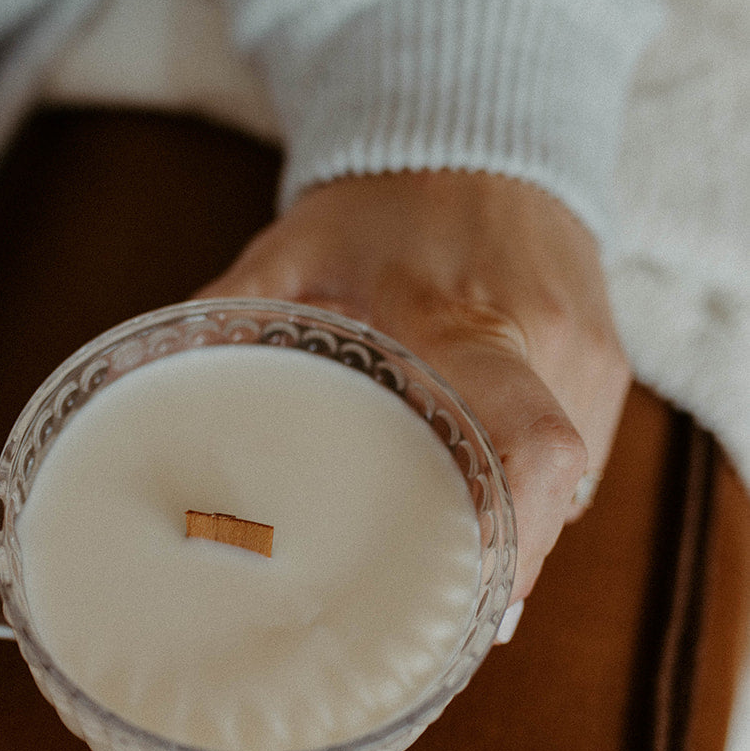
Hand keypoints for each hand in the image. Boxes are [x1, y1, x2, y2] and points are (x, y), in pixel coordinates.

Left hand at [197, 171, 629, 603]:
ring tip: (434, 568)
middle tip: (414, 616)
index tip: (462, 602)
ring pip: (566, 496)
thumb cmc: (384, 201)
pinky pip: (576, 469)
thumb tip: (142, 394)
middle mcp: (555, 350)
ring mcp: (593, 364)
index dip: (506, 541)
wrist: (485, 134)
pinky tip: (467, 510)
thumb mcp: (293, 251)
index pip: (530, 448)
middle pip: (547, 503)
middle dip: (487, 569)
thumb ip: (227, 319)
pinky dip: (523, 502)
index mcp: (475, 321)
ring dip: (506, 539)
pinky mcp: (608, 372)